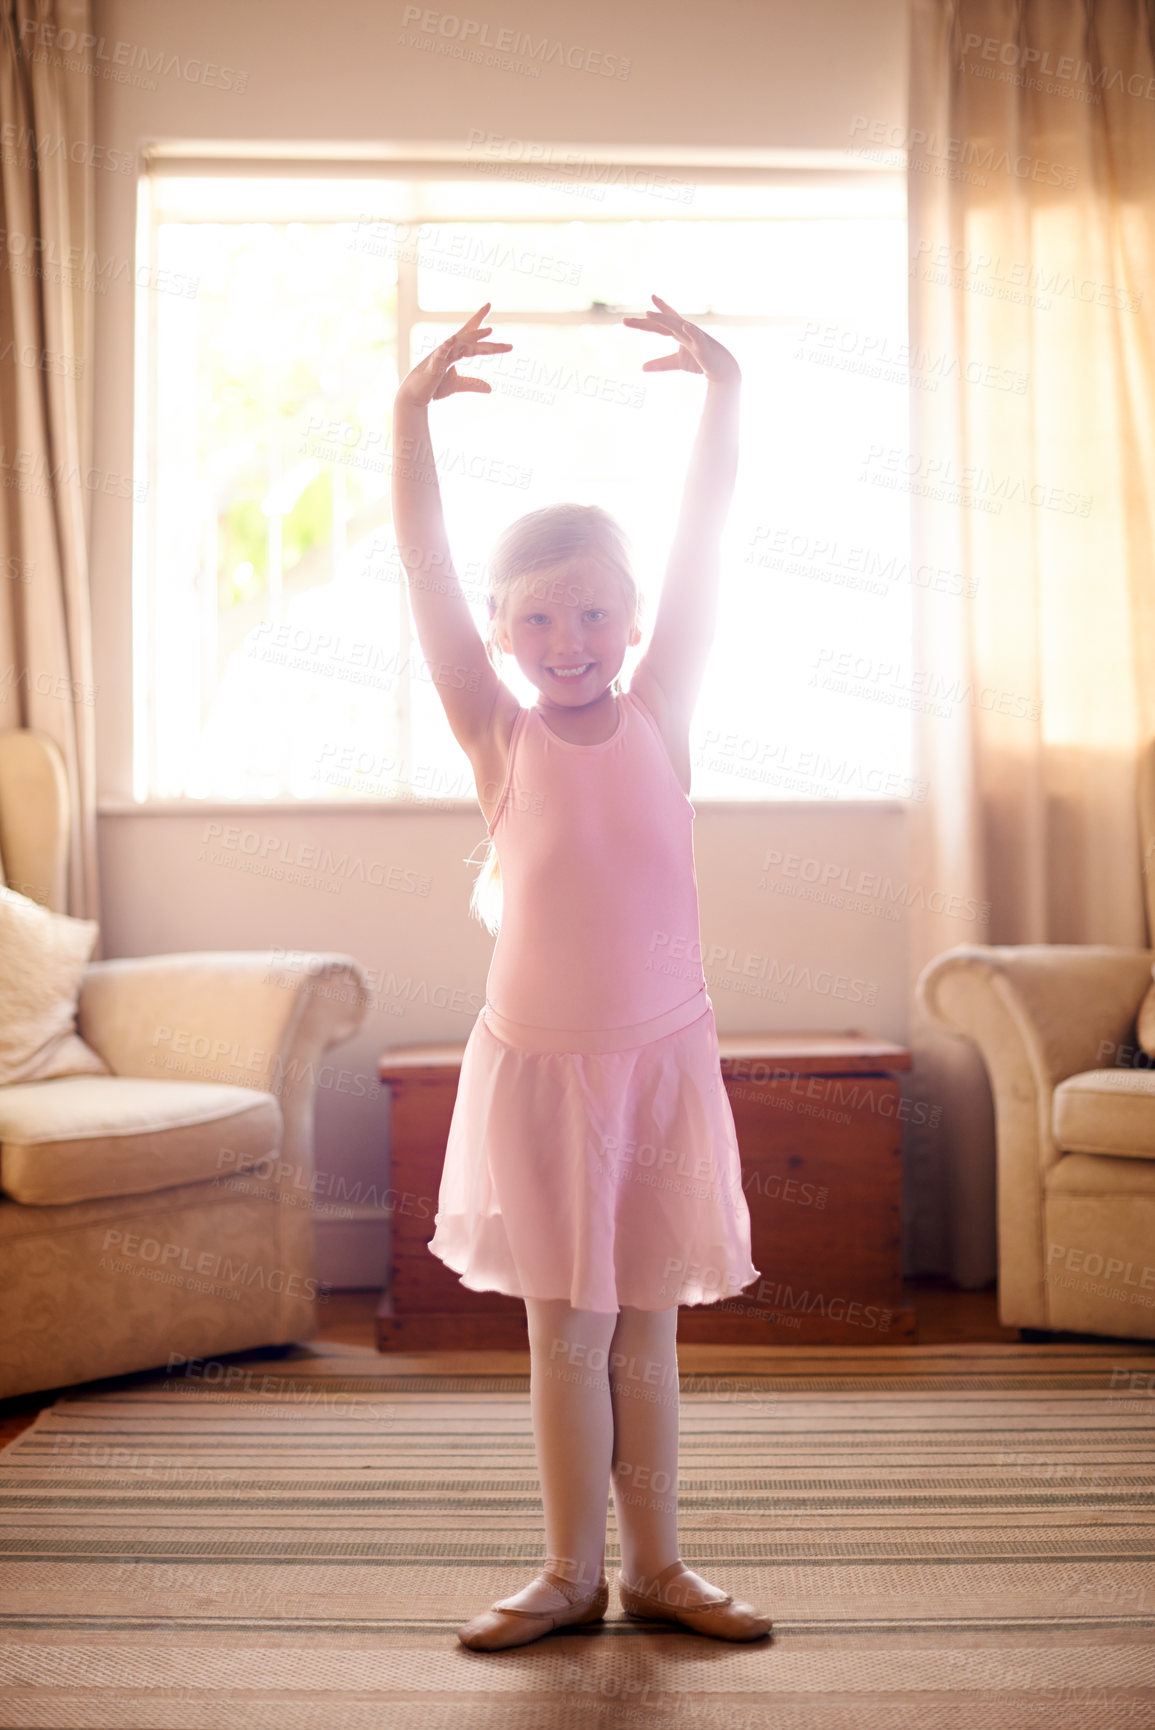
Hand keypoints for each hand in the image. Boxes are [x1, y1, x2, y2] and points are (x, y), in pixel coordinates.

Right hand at [395, 303, 512, 407]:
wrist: (415, 397)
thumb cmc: (433, 388)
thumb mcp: (457, 385)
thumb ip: (473, 384)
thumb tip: (491, 388)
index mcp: (454, 352)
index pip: (469, 336)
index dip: (479, 322)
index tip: (488, 305)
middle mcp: (448, 350)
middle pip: (469, 338)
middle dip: (483, 330)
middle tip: (491, 310)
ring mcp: (440, 356)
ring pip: (459, 343)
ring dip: (474, 336)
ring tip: (489, 331)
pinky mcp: (433, 365)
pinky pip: (440, 353)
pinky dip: (447, 346)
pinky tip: (454, 340)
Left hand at [622, 295, 739, 386]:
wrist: (721, 368)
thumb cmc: (700, 361)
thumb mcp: (676, 362)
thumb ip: (660, 363)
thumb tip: (642, 367)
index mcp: (677, 333)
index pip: (660, 324)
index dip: (648, 317)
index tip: (633, 312)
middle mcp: (684, 330)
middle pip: (662, 323)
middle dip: (644, 321)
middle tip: (624, 320)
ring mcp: (693, 336)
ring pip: (676, 324)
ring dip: (663, 318)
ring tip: (649, 314)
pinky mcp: (703, 345)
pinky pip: (697, 336)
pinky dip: (691, 331)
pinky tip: (685, 326)